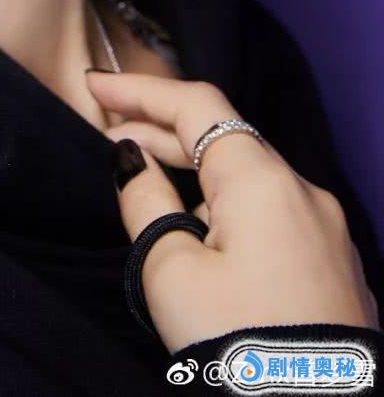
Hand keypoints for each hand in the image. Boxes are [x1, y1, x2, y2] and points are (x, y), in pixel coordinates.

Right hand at [86, 69, 379, 352]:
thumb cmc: (240, 343)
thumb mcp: (170, 272)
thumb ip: (146, 202)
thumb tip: (133, 160)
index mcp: (261, 179)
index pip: (196, 104)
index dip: (140, 89)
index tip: (94, 85)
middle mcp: (302, 191)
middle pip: (224, 138)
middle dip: (163, 131)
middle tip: (108, 132)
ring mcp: (325, 231)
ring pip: (250, 181)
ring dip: (197, 177)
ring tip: (151, 194)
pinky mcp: (333, 268)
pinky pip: (273, 216)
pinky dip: (230, 210)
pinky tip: (204, 241)